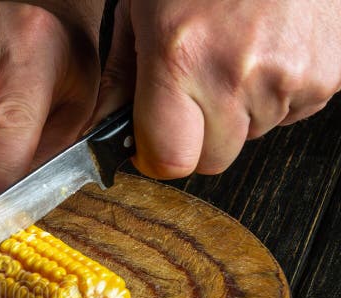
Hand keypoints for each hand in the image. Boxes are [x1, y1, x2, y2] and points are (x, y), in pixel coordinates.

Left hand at [95, 0, 340, 178]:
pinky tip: (266, 54)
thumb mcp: (142, 8)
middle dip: (197, 138)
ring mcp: (286, 79)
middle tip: (195, 93)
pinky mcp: (325, 78)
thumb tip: (103, 124)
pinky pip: (290, 115)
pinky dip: (275, 96)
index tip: (151, 144)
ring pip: (250, 137)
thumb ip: (121, 75)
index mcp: (179, 58)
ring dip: (237, 114)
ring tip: (234, 58)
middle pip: (212, 159)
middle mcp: (234, 75)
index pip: (169, 159)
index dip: (156, 157)